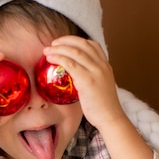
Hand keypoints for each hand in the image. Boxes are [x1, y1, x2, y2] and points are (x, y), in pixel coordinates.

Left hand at [44, 36, 152, 158]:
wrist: (110, 118)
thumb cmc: (103, 108)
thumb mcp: (100, 87)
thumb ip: (91, 78)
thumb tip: (75, 77)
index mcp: (106, 66)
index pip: (92, 45)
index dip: (77, 41)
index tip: (65, 43)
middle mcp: (102, 65)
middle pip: (82, 44)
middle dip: (65, 40)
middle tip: (53, 44)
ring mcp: (95, 71)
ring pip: (74, 52)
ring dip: (58, 48)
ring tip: (47, 50)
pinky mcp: (87, 80)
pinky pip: (70, 64)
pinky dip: (58, 58)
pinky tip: (50, 59)